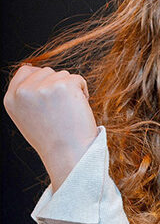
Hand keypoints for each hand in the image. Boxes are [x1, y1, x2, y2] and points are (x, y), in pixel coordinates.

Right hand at [4, 65, 98, 191]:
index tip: (51, 94)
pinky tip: (77, 109)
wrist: (68, 153)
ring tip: (68, 112)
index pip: (25, 71)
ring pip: (63, 74)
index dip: (42, 78)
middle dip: (58, 85)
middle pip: (47, 71)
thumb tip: (33, 70)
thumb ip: (28, 96)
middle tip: (61, 109)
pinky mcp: (63, 86)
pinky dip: (83, 91)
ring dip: (71, 89)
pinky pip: (78, 79)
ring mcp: (43, 87)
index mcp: (11, 99)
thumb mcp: (28, 117)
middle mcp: (24, 91)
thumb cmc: (53, 139)